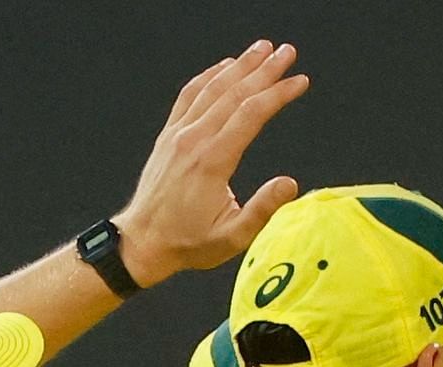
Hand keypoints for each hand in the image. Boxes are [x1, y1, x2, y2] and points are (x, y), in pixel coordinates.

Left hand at [112, 41, 310, 285]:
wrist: (143, 240)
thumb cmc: (188, 242)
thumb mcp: (233, 237)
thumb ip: (263, 209)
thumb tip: (290, 183)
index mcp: (212, 161)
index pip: (251, 114)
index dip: (278, 94)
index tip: (299, 81)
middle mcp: (194, 139)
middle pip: (234, 93)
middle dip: (264, 70)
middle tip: (287, 52)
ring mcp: (178, 134)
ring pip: (212, 88)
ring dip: (239, 66)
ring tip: (262, 49)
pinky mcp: (169, 135)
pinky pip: (189, 96)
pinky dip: (208, 76)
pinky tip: (223, 66)